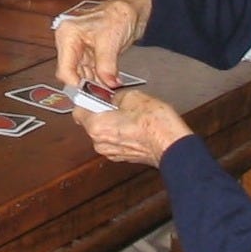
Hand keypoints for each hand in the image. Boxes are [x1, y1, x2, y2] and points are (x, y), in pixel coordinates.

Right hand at [54, 0, 149, 87]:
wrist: (133, 9)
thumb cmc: (119, 14)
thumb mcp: (111, 41)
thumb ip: (107, 66)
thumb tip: (107, 85)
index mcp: (67, 34)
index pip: (64, 68)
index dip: (76, 83)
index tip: (89, 95)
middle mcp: (69, 41)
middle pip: (71, 72)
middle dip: (86, 85)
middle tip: (100, 96)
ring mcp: (79, 47)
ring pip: (81, 73)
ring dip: (93, 83)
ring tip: (106, 92)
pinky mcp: (89, 52)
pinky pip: (90, 70)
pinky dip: (99, 79)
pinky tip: (108, 84)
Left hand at [76, 90, 192, 167]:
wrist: (173, 146)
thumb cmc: (154, 125)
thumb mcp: (133, 96)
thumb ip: (116, 97)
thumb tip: (114, 98)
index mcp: (96, 126)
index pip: (78, 110)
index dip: (86, 99)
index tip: (94, 93)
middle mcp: (100, 143)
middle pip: (90, 122)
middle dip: (100, 111)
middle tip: (114, 102)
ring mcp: (112, 153)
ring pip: (103, 132)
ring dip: (111, 122)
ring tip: (129, 114)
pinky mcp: (123, 157)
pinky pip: (115, 141)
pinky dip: (121, 133)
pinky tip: (134, 125)